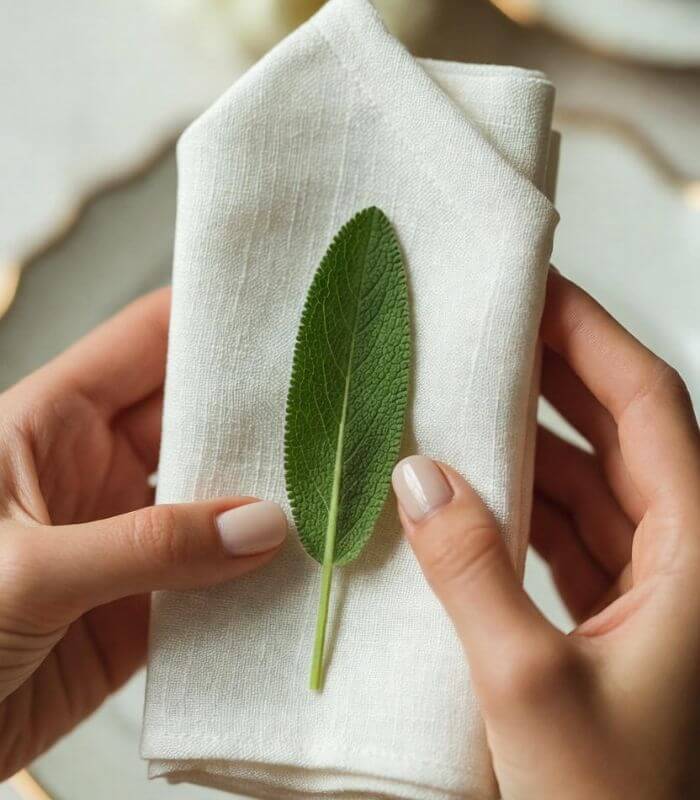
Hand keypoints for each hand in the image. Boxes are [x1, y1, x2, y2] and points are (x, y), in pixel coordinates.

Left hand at [0, 289, 286, 777]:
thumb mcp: (23, 569)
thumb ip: (145, 545)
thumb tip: (260, 526)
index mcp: (52, 423)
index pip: (144, 342)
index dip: (210, 320)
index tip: (282, 312)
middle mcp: (95, 471)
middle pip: (195, 420)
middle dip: (261, 413)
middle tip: (335, 405)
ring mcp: (124, 540)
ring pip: (214, 503)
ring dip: (266, 503)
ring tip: (334, 486)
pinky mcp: (142, 610)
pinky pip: (214, 582)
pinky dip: (255, 580)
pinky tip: (298, 571)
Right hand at [392, 270, 699, 798]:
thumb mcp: (529, 685)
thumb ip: (469, 570)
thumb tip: (417, 476)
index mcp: (698, 556)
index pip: (649, 405)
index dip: (593, 336)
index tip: (537, 288)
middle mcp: (686, 559)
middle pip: (623, 433)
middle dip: (559, 374)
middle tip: (493, 328)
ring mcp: (653, 589)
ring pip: (593, 484)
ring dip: (533, 442)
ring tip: (468, 401)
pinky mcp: (616, 620)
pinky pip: (570, 534)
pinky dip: (523, 505)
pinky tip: (473, 489)